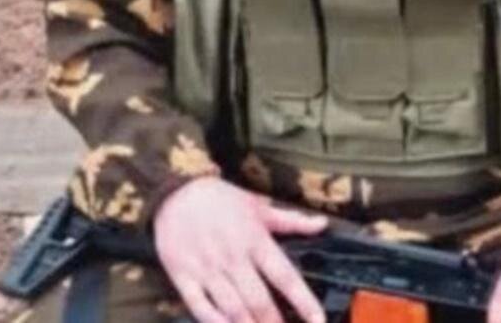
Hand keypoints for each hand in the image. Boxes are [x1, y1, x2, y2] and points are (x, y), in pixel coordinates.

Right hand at [154, 177, 327, 322]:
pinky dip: (214, 322)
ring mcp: (207, 269)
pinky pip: (199, 307)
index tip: (319, 321)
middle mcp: (233, 257)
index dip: (304, 301)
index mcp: (255, 240)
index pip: (285, 276)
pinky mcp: (183, 276)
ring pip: (232, 309)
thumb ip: (292, 220)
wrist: (176, 192)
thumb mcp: (259, 206)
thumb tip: (323, 224)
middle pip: (259, 301)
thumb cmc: (222, 200)